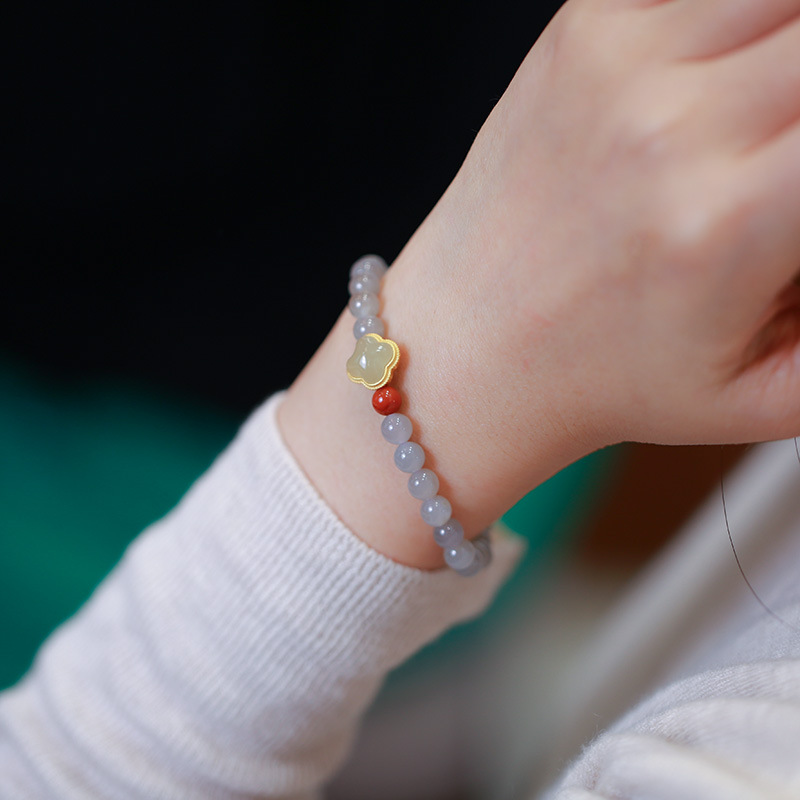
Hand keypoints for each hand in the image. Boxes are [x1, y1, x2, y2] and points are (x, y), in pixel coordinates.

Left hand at [280, 0, 799, 566]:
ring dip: (794, 43)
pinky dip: (749, 16)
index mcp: (729, 220)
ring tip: (770, 120)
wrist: (471, 347)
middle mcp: (671, 120)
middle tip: (788, 163)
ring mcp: (621, 54)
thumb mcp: (763, 392)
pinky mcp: (586, 25)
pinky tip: (742, 68)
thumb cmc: (601, 377)